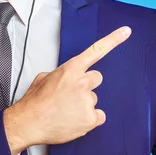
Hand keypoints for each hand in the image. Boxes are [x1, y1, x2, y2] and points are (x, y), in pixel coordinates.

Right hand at [4, 26, 131, 154]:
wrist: (29, 122)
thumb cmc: (35, 102)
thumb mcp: (44, 77)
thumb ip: (61, 73)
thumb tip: (65, 78)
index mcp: (71, 69)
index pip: (96, 50)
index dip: (113, 40)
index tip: (126, 31)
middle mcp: (82, 82)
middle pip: (96, 79)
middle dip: (86, 85)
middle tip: (71, 95)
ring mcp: (87, 100)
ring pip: (93, 99)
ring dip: (83, 104)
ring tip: (67, 110)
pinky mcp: (90, 118)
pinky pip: (98, 116)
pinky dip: (89, 120)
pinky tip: (75, 120)